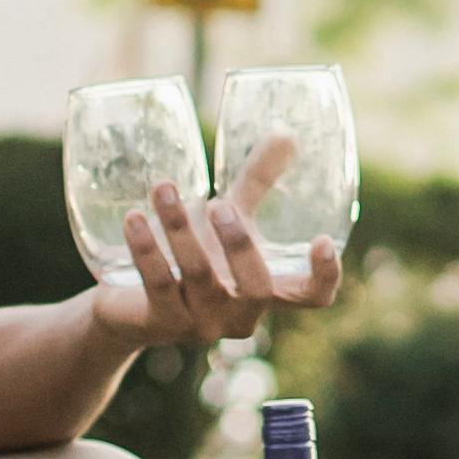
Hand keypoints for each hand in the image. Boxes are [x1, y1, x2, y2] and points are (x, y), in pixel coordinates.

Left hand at [89, 180, 343, 349]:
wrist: (134, 306)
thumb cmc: (198, 255)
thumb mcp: (232, 220)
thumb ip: (259, 181)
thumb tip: (285, 134)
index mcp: (269, 292)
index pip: (312, 297)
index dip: (325, 275)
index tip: (322, 240)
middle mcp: (241, 315)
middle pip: (257, 289)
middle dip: (241, 245)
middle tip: (219, 205)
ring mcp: (203, 324)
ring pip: (199, 277)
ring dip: (180, 228)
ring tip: (163, 188)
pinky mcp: (162, 324)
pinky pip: (158, 284)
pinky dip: (147, 249)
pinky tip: (135, 218)